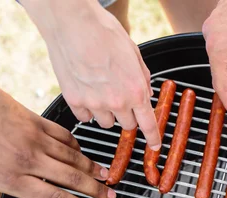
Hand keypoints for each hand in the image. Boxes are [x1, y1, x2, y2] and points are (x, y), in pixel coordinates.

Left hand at [0, 47, 114, 197]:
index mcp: (7, 178)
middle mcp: (25, 158)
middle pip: (71, 178)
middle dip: (95, 190)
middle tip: (111, 196)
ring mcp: (30, 135)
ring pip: (71, 155)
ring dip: (91, 166)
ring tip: (106, 175)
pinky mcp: (29, 116)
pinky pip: (60, 132)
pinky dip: (75, 143)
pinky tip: (82, 150)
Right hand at [22, 0, 159, 149]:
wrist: (72, 22)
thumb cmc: (103, 32)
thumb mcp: (134, 53)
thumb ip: (142, 78)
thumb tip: (147, 94)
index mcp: (135, 90)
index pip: (148, 124)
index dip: (153, 138)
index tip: (155, 146)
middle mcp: (116, 101)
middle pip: (127, 125)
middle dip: (128, 115)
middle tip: (121, 98)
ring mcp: (94, 103)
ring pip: (106, 122)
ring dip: (107, 112)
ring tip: (101, 90)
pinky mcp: (74, 100)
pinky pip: (85, 117)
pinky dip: (87, 109)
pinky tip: (86, 91)